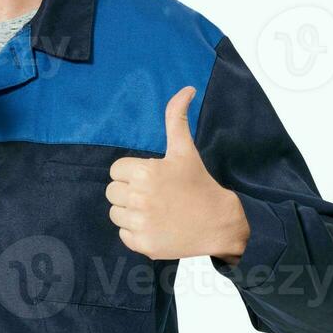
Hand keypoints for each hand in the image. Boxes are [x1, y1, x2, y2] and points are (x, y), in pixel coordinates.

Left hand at [106, 87, 248, 262]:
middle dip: (130, 192)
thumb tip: (187, 88)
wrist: (219, 224)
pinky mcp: (142, 244)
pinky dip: (136, 232)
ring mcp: (140, 223)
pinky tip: (156, 226)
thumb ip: (176, 118)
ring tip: (155, 210)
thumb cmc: (199, 184)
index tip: (153, 178)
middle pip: (113, 192)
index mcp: (145, 173)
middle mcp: (139, 198)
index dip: (133, 173)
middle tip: (155, 195)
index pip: (117, 170)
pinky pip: (123, 235)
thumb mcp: (185, 150)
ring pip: (115, 213)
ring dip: (130, 212)